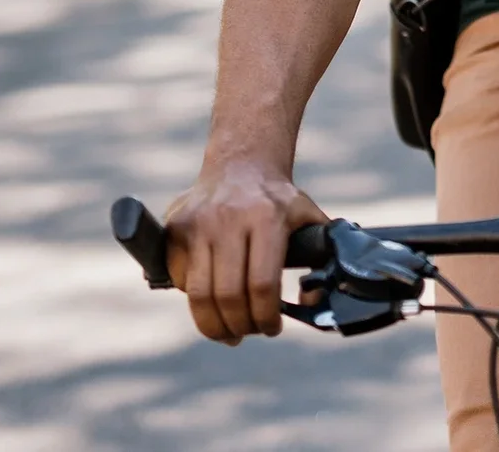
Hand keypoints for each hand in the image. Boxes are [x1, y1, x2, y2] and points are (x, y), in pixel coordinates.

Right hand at [163, 163, 327, 343]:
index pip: (262, 285)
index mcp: (266, 218)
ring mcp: (198, 223)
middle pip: (229, 296)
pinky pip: (180, 280)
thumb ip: (323, 255)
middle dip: (241, 326)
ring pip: (199, 294)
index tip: (272, 328)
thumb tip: (312, 300)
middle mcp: (229, 219)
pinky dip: (195, 300)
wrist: (240, 164)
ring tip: (228, 333)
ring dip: (213, 325)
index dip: (266, 317)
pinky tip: (210, 303)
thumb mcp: (308, 217)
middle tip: (249, 333)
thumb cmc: (278, 200)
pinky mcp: (175, 229)